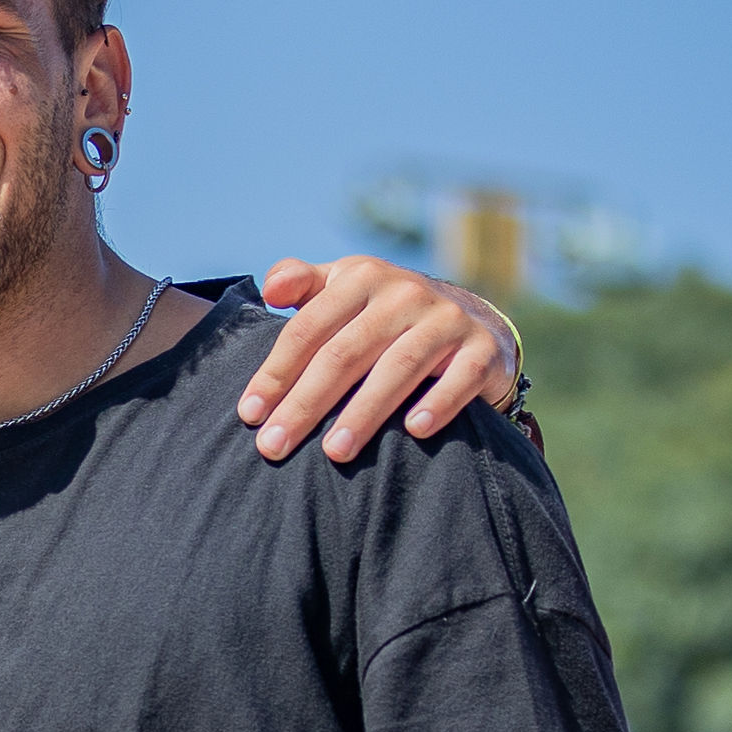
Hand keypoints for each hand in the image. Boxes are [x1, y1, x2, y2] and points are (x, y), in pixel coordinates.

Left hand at [239, 256, 519, 463]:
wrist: (471, 322)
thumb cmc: (383, 315)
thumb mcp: (344, 289)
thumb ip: (302, 283)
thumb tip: (268, 289)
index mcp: (362, 278)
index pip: (308, 328)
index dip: (276, 372)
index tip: (249, 415)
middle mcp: (405, 293)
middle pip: (345, 353)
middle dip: (306, 403)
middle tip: (273, 446)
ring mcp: (447, 320)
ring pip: (399, 367)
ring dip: (364, 412)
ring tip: (334, 454)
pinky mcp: (482, 350)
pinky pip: (461, 378)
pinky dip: (439, 402)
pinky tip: (414, 431)